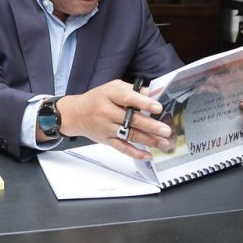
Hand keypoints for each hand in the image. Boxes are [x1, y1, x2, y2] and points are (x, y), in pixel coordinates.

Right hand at [57, 79, 173, 159]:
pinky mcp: (106, 140)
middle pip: (131, 119)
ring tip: (163, 143)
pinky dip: (135, 153)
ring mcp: (106, 127)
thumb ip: (133, 90)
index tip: (158, 107)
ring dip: (148, 140)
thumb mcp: (113, 87)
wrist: (76, 114)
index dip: (143, 103)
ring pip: (129, 135)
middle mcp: (107, 111)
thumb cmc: (97, 98)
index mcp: (110, 94)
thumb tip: (153, 94)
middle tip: (166, 130)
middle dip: (151, 126)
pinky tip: (148, 154)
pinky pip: (122, 148)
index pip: (127, 98)